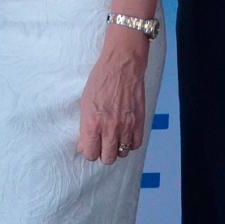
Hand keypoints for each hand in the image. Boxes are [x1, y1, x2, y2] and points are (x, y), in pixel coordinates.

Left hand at [77, 34, 148, 165]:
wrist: (122, 65)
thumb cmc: (101, 80)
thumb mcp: (85, 102)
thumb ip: (85, 126)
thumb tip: (85, 143)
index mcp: (92, 123)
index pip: (90, 154)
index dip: (90, 151)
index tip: (90, 145)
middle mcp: (109, 128)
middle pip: (107, 158)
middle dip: (103, 153)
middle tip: (102, 143)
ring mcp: (126, 126)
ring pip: (122, 153)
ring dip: (118, 148)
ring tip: (115, 137)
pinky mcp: (139, 122)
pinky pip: (136, 144)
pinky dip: (130, 143)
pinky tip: (126, 134)